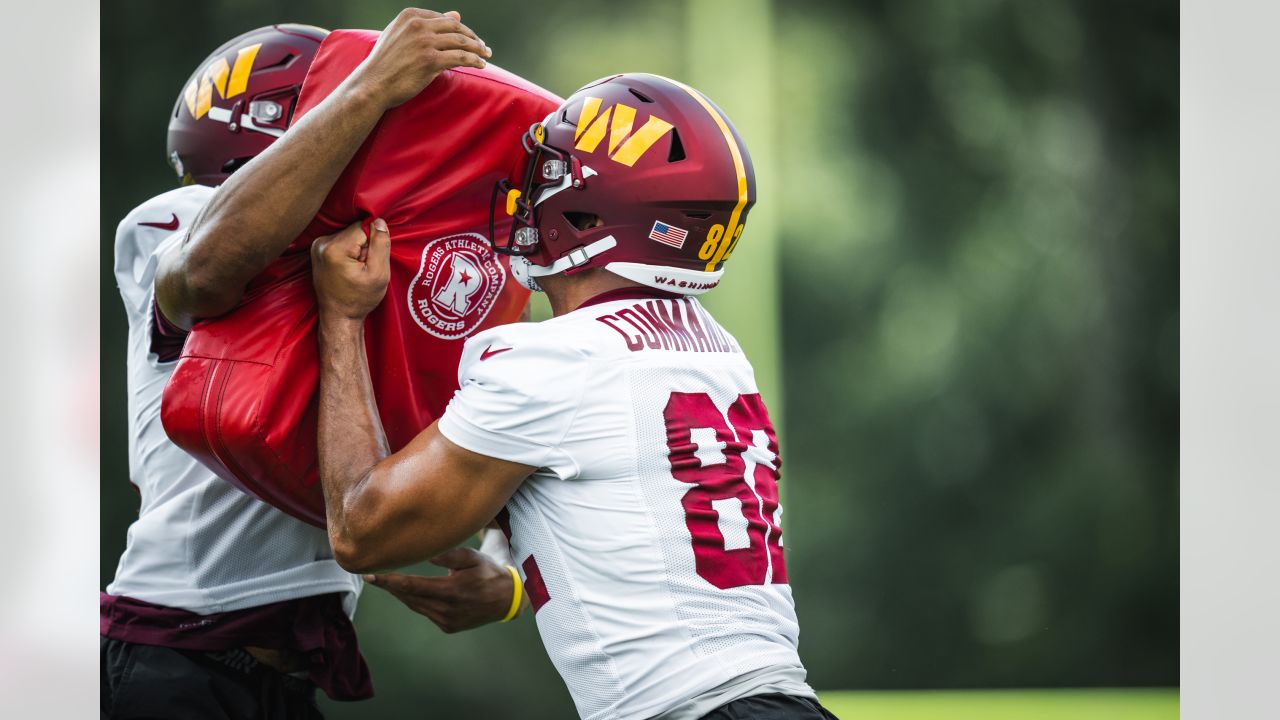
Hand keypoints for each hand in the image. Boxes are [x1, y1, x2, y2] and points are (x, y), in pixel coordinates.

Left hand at [311, 218, 390, 319]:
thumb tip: (379, 221)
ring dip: (357, 249)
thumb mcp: (379, 274)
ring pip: (348, 235)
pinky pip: (341, 240)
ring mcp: (317, 246)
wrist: (338, 316)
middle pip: (354, 230)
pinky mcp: (317, 249)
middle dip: (364, 246)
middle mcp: (321, 243)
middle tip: (363, 268)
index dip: (373, 243)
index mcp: (335, 248)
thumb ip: (381, 244)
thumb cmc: (359, 299)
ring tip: (355, 270)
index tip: (369, 262)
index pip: (363, 227)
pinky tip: (348, 268)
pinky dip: (349, 251)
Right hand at [354, 8, 491, 108]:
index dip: (461, 28)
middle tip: (484, 47)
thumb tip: (456, 14)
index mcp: (410, 15)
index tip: (470, 38)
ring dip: (478, 49)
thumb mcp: (401, 36)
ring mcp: (424, 42)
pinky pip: (461, 58)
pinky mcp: (430, 60)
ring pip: (461, 42)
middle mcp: (418, 25)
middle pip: (456, 28)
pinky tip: (481, 65)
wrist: (372, 84)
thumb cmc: (385, 63)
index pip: (445, 19)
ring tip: (486, 56)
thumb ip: (427, 24)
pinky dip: (475, 61)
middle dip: (473, 37)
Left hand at [365, 547, 515, 632]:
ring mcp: (446, 621)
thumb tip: (426, 553)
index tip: (369, 576)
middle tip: (373, 576)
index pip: (410, 586)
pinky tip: (412, 592)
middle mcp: (445, 609)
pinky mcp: (448, 626)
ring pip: (415, 606)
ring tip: (389, 582)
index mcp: (450, 591)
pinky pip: (425, 612)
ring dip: (401, 594)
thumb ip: (449, 555)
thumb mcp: (473, 557)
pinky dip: (416, 602)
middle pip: (408, 597)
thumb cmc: (489, 572)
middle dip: (390, 586)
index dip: (388, 581)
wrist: (507, 599)